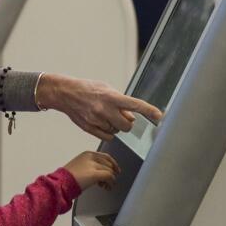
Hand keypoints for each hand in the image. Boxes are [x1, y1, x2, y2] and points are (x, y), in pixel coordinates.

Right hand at [37, 74, 163, 140]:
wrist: (65, 93)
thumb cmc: (88, 89)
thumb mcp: (107, 89)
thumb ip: (121, 103)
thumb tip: (132, 117)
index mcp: (111, 97)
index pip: (135, 105)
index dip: (149, 110)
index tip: (159, 115)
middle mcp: (105, 110)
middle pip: (127, 126)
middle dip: (127, 123)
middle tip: (122, 116)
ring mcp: (97, 120)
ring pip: (116, 131)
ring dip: (116, 126)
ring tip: (106, 115)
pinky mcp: (90, 128)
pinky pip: (108, 137)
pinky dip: (108, 132)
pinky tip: (102, 122)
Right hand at [64, 151, 120, 190]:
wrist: (60, 183)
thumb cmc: (67, 177)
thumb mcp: (79, 166)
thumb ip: (90, 165)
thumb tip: (100, 172)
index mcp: (87, 154)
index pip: (105, 156)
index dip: (113, 164)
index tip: (116, 170)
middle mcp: (91, 157)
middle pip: (109, 164)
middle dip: (111, 173)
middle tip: (110, 181)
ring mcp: (93, 165)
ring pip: (110, 170)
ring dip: (111, 179)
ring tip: (106, 186)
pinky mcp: (95, 174)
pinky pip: (109, 176)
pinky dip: (111, 183)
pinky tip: (107, 187)